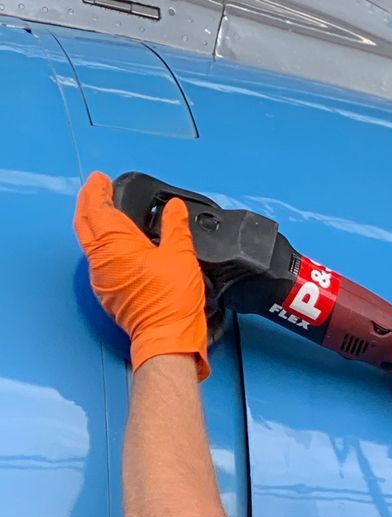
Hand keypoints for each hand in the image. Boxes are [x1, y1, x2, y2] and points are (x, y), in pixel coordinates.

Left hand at [73, 172, 208, 378]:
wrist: (165, 337)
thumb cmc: (172, 302)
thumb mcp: (182, 257)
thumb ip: (176, 227)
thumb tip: (174, 208)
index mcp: (115, 244)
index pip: (98, 208)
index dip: (98, 190)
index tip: (101, 179)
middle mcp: (100, 258)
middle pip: (83, 222)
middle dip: (88, 203)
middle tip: (96, 190)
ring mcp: (100, 276)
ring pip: (87, 241)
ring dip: (92, 223)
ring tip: (104, 212)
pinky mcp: (106, 291)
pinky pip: (95, 259)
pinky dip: (100, 244)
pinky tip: (113, 245)